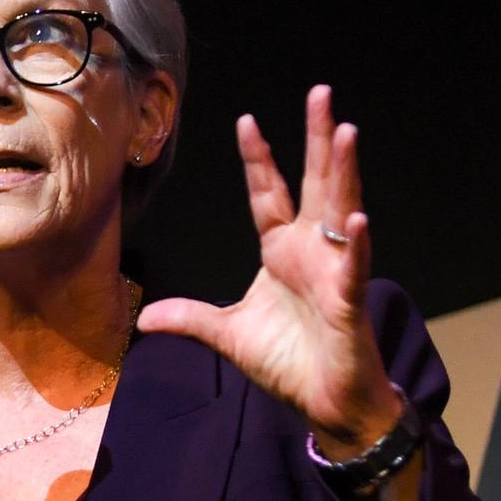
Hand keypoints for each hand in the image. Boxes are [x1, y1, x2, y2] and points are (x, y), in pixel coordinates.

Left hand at [137, 85, 404, 456]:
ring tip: (346, 132)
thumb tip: (144, 319)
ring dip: (344, 173)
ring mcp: (333, 273)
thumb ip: (191, 320)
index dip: (259, 160)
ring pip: (339, 211)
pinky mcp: (348, 303)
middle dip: (317, 140)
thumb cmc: (288, 364)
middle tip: (321, 94)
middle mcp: (311, 253)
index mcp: (281, 253)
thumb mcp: (227, 336)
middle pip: (315, 185)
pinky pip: (351, 268)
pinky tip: (356, 218)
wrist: (325, 405)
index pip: (268, 195)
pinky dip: (353, 245)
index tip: (247, 121)